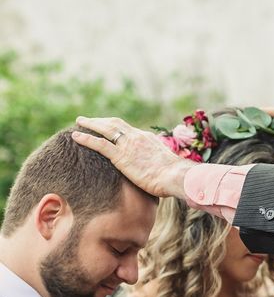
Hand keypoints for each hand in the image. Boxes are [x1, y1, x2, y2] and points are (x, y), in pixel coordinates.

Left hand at [73, 117, 193, 198]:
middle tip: (90, 120)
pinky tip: (75, 136)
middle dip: (102, 121)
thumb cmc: (175, 177)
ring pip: (106, 129)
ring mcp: (128, 145)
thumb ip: (158, 166)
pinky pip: (99, 144)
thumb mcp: (167, 167)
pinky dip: (86, 138)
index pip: (129, 130)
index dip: (117, 128)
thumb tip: (159, 175)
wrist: (176, 176)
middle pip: (116, 124)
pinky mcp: (121, 156)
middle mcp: (137, 137)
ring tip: (79, 122)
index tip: (109, 127)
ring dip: (91, 124)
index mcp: (148, 139)